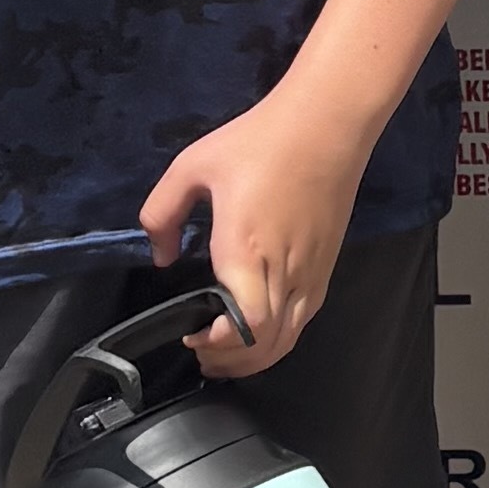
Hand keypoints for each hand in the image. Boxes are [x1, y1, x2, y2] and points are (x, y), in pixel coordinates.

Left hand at [135, 92, 370, 372]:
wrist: (327, 125)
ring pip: (288, 340)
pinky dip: (279, 338)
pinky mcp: (325, 268)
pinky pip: (303, 320)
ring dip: (256, 358)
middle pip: (266, 347)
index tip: (191, 334)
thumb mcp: (191, 166)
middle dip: (230, 362)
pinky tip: (259, 329)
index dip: (219, 346)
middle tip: (200, 354)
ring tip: (225, 353)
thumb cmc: (259, 142)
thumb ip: (162, 214)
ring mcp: (310, 274)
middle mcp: (283, 272)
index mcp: (246, 251)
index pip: (245, 329)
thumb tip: (161, 257)